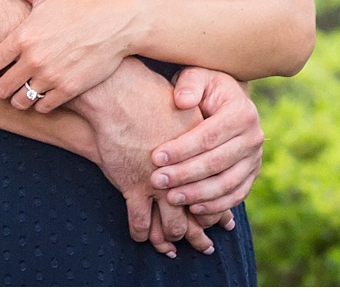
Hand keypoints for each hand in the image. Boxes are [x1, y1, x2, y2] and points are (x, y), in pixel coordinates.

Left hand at [0, 0, 138, 110]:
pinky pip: (43, 108)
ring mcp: (52, 76)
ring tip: (24, 89)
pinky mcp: (70, 89)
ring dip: (19, 98)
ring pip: (20, 102)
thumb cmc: (79, 3)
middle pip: (0, 89)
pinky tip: (44, 92)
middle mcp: (34, 59)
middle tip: (5, 81)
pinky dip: (40, 103)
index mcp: (22, 36)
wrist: (117, 22)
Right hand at [73, 61, 222, 256]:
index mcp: (203, 154)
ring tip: (170, 248)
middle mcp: (185, 173)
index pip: (217, 191)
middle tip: (203, 246)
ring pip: (170, 224)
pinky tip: (141, 236)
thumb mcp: (187, 106)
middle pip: (197, 214)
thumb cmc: (150, 94)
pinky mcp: (132, 186)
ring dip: (170, 238)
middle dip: (198, 234)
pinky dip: (141, 232)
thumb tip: (212, 141)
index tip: (221, 222)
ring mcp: (158, 183)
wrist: (118, 92)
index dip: (217, 210)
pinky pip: (140, 221)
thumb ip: (201, 126)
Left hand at [149, 67, 263, 216]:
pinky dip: (215, 205)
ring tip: (171, 198)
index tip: (154, 157)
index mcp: (242, 112)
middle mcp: (254, 137)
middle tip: (157, 181)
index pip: (209, 136)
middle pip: (217, 163)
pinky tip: (192, 208)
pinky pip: (236, 195)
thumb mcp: (197, 75)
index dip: (181, 149)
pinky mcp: (252, 174)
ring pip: (227, 183)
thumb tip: (182, 101)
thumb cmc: (204, 86)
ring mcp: (255, 158)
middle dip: (185, 175)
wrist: (226, 98)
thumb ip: (189, 84)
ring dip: (198, 194)